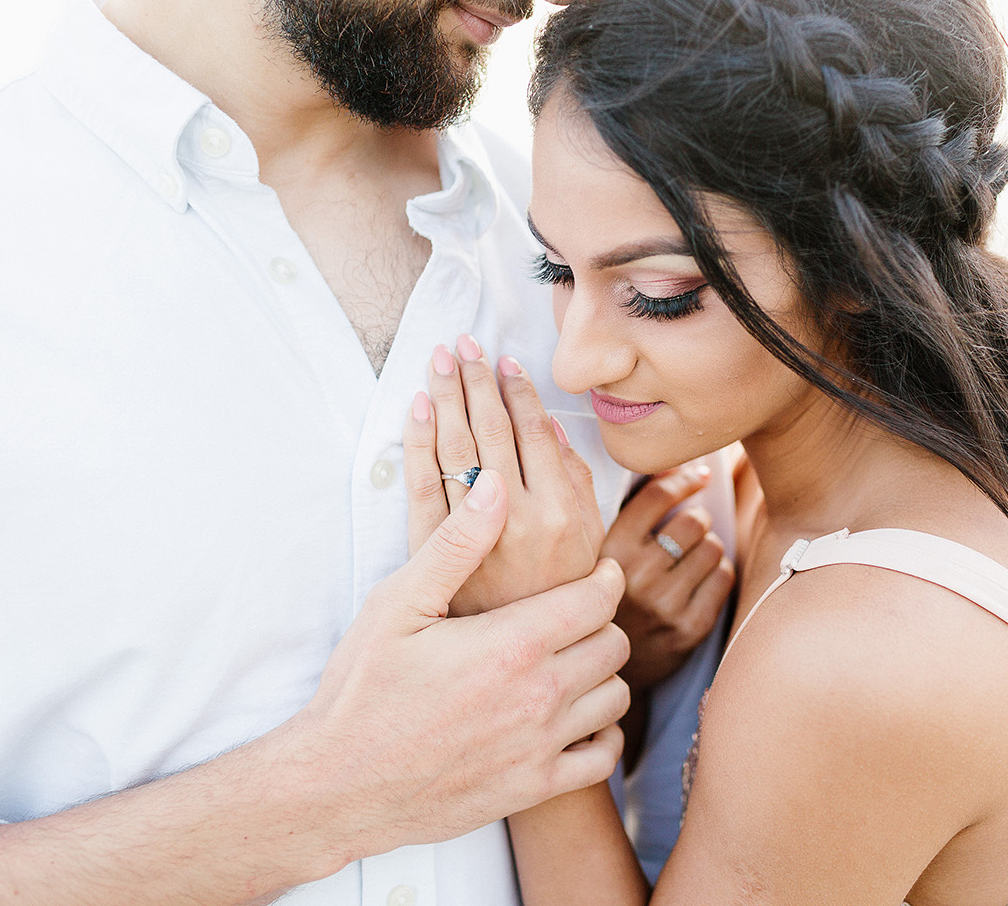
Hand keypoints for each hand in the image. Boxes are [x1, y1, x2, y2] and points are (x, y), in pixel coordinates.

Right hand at [281, 471, 630, 874]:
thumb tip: (495, 487)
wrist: (338, 783)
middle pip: (613, 643)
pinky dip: (601, 733)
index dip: (604, 578)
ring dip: (602, 675)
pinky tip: (576, 719)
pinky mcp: (534, 787)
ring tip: (573, 662)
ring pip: (615, 696)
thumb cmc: (362, 689)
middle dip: (601, 622)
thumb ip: (456, 543)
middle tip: (576, 616)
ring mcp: (540, 746)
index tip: (598, 573)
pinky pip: (603, 756)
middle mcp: (538, 695)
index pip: (598, 598)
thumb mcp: (399, 603)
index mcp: (512, 643)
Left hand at [403, 335, 603, 614]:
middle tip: (464, 343)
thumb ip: (577, 485)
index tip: (504, 360)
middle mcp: (516, 519)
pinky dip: (418, 442)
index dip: (517, 391)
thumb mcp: (589, 544)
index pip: (534, 433)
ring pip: (455, 449)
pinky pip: (422, 486)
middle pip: (491, 431)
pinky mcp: (434, 553)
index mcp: (561, 513)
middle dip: (476, 381)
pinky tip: (419, 407)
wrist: (518, 663)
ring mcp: (471, 536)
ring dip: (446, 396)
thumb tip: (554, 431)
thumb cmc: (557, 598)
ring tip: (441, 359)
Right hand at [603, 465, 735, 694]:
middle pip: (693, 521)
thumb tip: (676, 463)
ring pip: (713, 548)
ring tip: (692, 557)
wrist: (600, 666)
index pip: (657, 496)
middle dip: (698, 519)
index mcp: (608, 552)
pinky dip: (718, 572)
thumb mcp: (599, 554)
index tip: (699, 475)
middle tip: (690, 528)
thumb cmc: (606, 597)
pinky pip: (723, 579)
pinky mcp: (689, 629)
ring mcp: (664, 606)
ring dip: (709, 546)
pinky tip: (702, 578)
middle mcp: (635, 578)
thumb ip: (628, 514)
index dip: (684, 478)